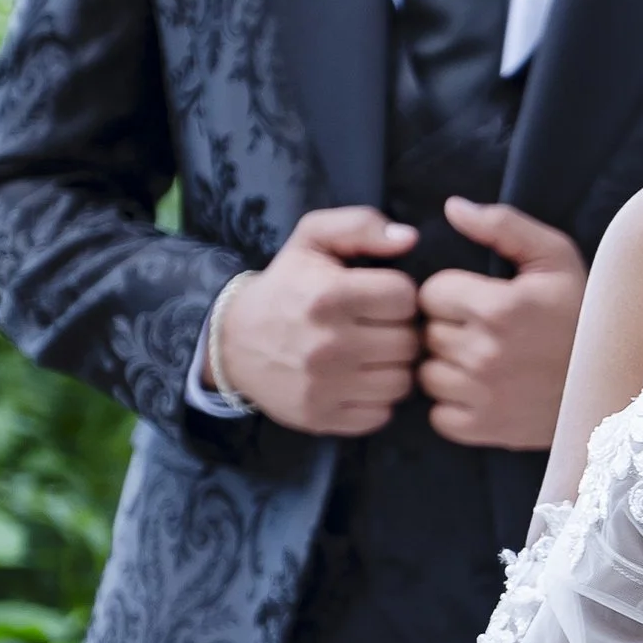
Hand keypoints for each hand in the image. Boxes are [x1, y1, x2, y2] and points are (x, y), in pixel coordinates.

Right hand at [211, 207, 420, 436]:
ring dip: (393, 367)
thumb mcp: (312, 239)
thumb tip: (409, 238)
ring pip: (401, 381)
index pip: (405, 297)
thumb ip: (360, 225)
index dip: (398, 295)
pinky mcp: (321, 417)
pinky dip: (377, 400)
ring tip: (373, 355)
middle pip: (408, 342)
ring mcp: (324, 386)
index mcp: (329, 295)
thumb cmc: (285, 286)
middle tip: (378, 328)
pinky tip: (359, 381)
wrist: (232, 341)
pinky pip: (381, 415)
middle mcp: (328, 344)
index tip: (381, 298)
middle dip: (400, 331)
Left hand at [417, 200, 588, 449]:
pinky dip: (454, 405)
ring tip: (485, 361)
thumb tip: (453, 208)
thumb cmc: (584, 314)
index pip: (431, 293)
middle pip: (427, 334)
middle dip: (450, 328)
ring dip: (448, 367)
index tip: (480, 300)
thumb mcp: (555, 257)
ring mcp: (482, 396)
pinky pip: (439, 414)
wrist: (617, 382)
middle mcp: (484, 354)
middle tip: (487, 331)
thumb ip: (502, 226)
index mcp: (497, 307)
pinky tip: (484, 392)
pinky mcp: (484, 430)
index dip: (452, 293)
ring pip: (428, 374)